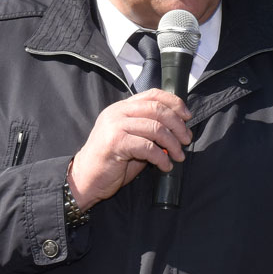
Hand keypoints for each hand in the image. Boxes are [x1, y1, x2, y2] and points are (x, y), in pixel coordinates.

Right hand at [68, 89, 191, 209]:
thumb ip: (150, 130)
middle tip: (186, 140)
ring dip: (173, 144)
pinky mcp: (115, 143)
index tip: (187, 117)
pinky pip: (147, 147)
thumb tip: (179, 130)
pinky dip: (161, 158)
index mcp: (122, 108)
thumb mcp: (132, 139)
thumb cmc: (111, 162)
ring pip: (156, 128)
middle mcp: (118, 112)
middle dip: (178, 126)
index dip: (174, 103)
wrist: (85, 179)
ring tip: (178, 156)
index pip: (153, 94)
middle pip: (158, 110)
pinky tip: (165, 166)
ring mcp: (115, 126)